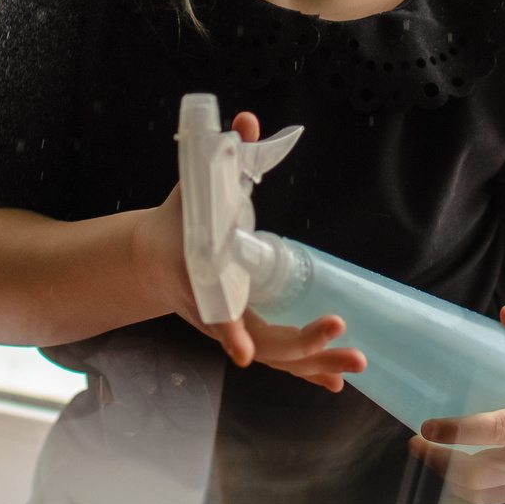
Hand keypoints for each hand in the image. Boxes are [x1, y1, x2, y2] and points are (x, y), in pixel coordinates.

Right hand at [130, 109, 366, 392]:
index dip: (231, 332)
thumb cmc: (177, 224)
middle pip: (260, 344)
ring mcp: (233, 331)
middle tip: (340, 331)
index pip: (215, 314)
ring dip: (313, 364)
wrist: (149, 258)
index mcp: (202, 284)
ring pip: (275, 358)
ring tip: (355, 364)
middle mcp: (219, 315)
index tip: (243, 351)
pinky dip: (305, 371)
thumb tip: (247, 120)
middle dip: (301, 343)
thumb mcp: (194, 188)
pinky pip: (278, 359)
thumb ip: (223, 156)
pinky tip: (335, 382)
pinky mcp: (245, 335)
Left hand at [407, 307, 504, 503]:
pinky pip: (499, 499)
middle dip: (441, 464)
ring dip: (450, 481)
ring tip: (428, 457)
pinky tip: (455, 470)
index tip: (426, 427)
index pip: (495, 433)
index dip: (457, 433)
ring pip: (484, 495)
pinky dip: (472, 489)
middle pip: (478, 475)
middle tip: (417, 444)